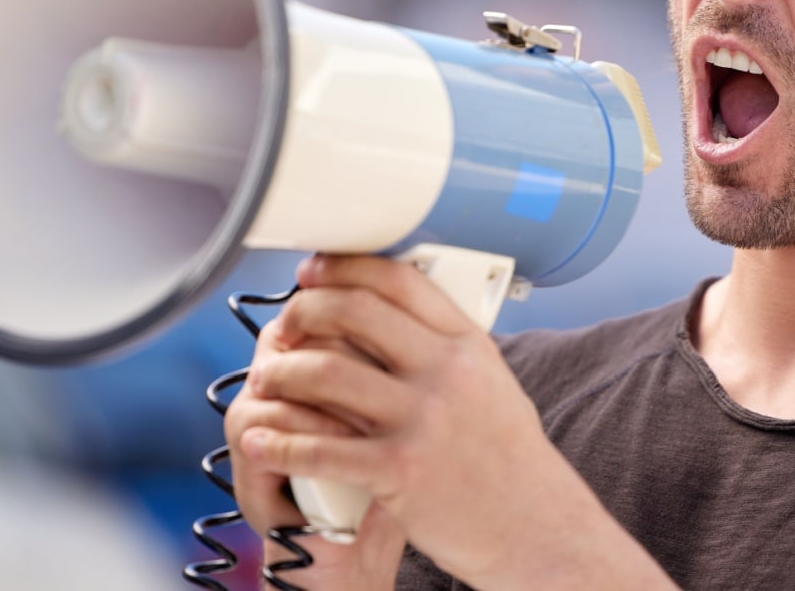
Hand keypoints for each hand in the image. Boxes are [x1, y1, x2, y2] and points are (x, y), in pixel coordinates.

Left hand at [235, 254, 676, 589]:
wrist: (534, 527)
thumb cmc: (508, 459)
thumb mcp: (492, 383)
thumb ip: (447, 349)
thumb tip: (392, 313)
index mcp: (468, 345)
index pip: (399, 280)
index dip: (345, 268)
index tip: (312, 272)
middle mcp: (447, 372)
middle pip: (355, 312)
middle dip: (303, 312)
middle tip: (281, 327)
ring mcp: (424, 419)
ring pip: (327, 373)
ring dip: (281, 374)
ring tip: (264, 381)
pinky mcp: (401, 470)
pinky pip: (322, 447)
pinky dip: (280, 442)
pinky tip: (260, 440)